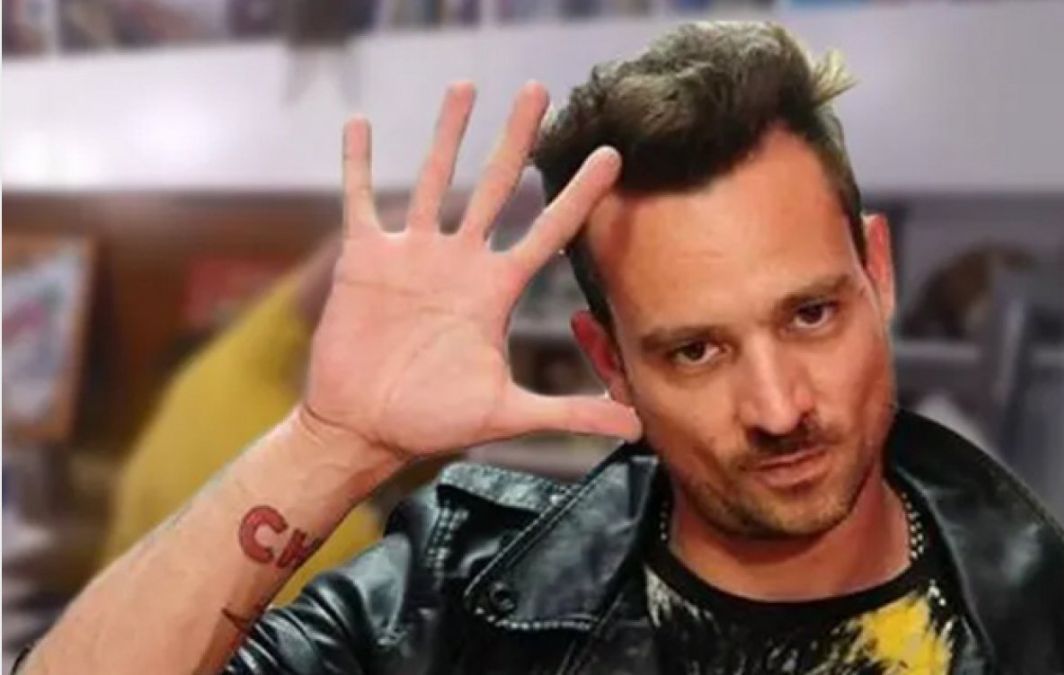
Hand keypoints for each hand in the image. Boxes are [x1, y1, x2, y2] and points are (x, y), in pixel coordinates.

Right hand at [301, 81, 641, 460]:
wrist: (365, 428)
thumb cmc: (433, 421)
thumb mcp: (507, 414)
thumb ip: (570, 413)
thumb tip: (636, 426)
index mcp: (494, 290)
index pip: (547, 231)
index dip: (579, 195)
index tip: (610, 156)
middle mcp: (460, 262)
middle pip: (494, 186)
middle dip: (517, 139)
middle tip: (539, 89)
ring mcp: (412, 256)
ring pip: (434, 180)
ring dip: (448, 134)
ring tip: (467, 86)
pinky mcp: (366, 259)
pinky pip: (360, 200)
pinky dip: (358, 164)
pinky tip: (360, 125)